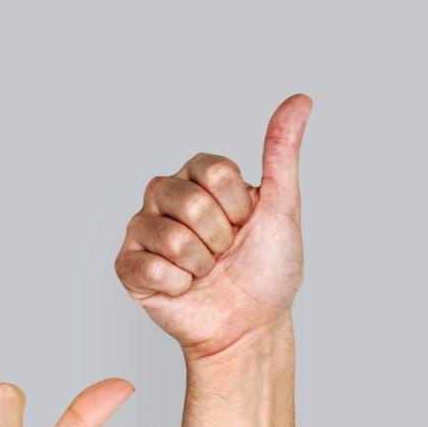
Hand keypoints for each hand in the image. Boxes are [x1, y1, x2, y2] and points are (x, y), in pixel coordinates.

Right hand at [115, 96, 310, 357]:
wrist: (249, 327)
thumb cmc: (267, 271)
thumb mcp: (282, 208)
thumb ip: (281, 153)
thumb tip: (300, 100)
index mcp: (199, 177)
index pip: (215, 171)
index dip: (239, 206)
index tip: (246, 224)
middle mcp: (166, 196)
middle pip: (190, 202)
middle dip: (220, 238)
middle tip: (224, 253)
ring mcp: (143, 229)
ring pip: (171, 237)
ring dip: (201, 265)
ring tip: (206, 272)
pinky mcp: (127, 265)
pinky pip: (149, 267)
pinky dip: (178, 285)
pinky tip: (184, 288)